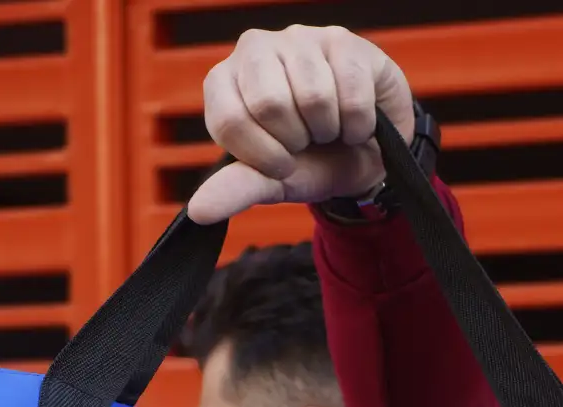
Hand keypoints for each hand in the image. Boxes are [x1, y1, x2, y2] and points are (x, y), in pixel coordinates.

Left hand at [187, 25, 413, 224]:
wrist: (364, 157)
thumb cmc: (308, 163)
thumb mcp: (270, 183)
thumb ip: (235, 191)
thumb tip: (199, 212)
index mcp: (224, 83)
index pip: (229, 121)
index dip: (262, 156)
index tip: (280, 163)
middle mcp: (254, 50)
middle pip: (270, 104)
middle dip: (296, 140)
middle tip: (305, 140)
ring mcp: (299, 39)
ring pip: (315, 96)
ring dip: (329, 130)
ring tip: (328, 128)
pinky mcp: (342, 40)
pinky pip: (351, 92)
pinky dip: (358, 123)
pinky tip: (352, 119)